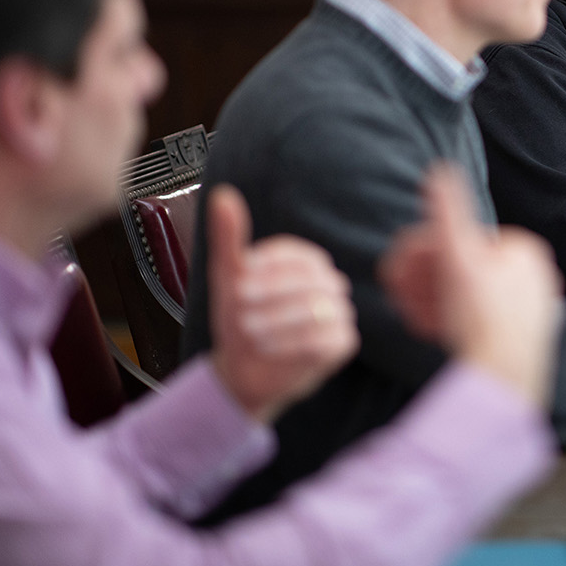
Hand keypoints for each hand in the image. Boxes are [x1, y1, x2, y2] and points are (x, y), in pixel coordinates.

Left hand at [207, 185, 358, 423]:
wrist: (244, 371)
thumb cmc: (239, 320)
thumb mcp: (228, 278)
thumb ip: (229, 237)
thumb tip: (222, 194)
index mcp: (305, 262)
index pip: (295, 254)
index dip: (266, 267)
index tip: (238, 281)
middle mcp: (329, 283)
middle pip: (308, 280)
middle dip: (269, 295)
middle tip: (239, 309)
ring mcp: (340, 312)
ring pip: (316, 309)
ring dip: (276, 320)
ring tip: (250, 331)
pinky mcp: (344, 342)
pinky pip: (324, 338)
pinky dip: (290, 343)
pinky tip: (267, 348)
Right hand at [379, 165, 563, 407]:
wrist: (501, 379)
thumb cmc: (482, 318)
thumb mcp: (459, 258)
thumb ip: (449, 213)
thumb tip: (440, 170)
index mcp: (523, 251)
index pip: (460, 241)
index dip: (421, 254)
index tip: (395, 272)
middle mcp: (533, 277)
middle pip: (462, 269)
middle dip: (423, 279)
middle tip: (396, 293)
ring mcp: (528, 309)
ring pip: (465, 295)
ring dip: (430, 300)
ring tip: (409, 314)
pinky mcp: (518, 337)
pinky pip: (477, 319)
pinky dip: (449, 319)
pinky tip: (428, 329)